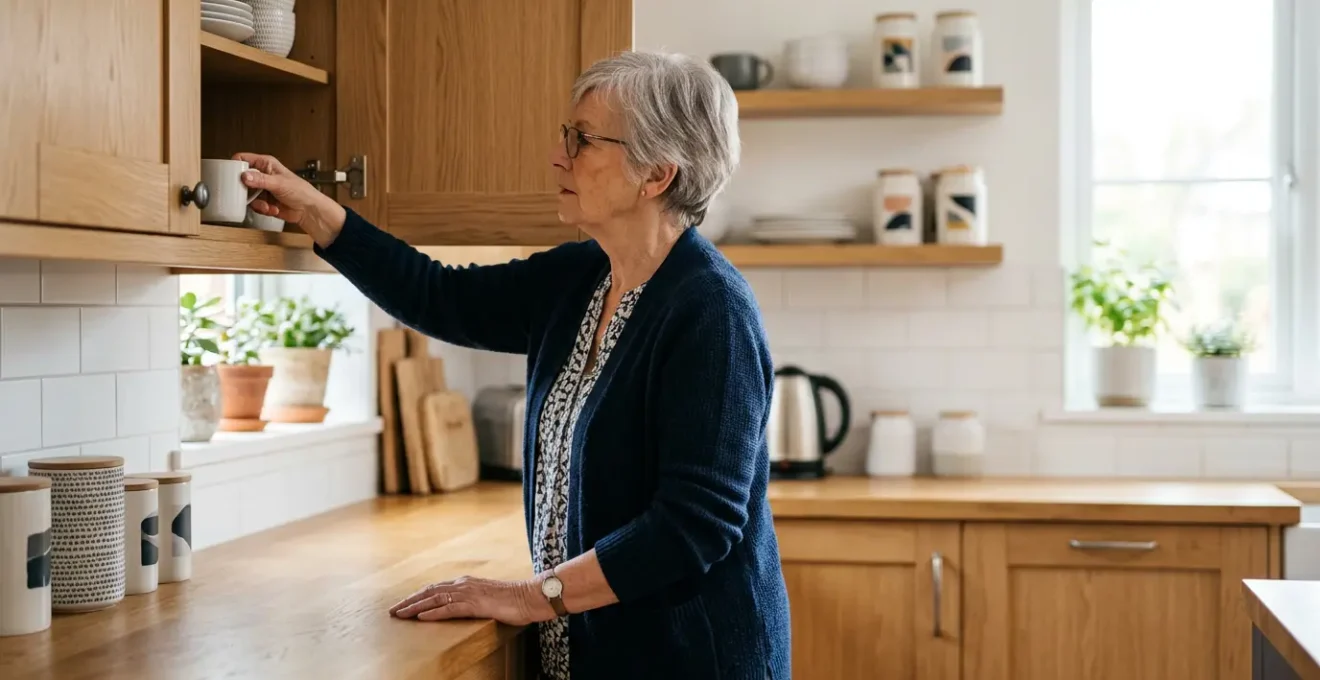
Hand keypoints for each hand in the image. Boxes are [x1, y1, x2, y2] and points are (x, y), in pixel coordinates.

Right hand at [233, 153, 345, 246]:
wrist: (308, 210)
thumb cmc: (301, 191)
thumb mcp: (279, 183)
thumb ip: (261, 180)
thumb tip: (244, 176)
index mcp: (265, 164)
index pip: (243, 159)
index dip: (236, 166)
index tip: (233, 176)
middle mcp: (262, 175)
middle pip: (241, 179)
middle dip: (245, 190)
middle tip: (249, 195)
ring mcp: (262, 189)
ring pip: (247, 195)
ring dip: (256, 203)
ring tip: (267, 205)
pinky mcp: (263, 202)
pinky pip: (254, 206)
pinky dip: (262, 209)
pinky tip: (273, 209)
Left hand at [389, 575, 555, 625]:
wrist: (530, 596)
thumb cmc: (512, 600)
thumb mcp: (488, 598)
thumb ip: (473, 600)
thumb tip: (460, 608)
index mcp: (466, 583)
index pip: (435, 588)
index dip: (417, 596)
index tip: (402, 604)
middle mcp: (464, 584)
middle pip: (429, 591)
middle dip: (409, 601)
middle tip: (392, 610)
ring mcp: (469, 593)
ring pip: (435, 599)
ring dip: (415, 607)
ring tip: (400, 614)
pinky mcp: (475, 604)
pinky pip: (450, 608)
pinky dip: (434, 612)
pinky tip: (421, 617)